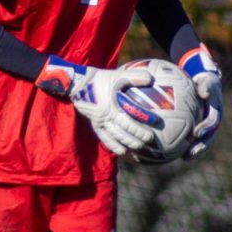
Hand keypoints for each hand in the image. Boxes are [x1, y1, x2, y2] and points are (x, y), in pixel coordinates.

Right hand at [37, 56, 155, 154]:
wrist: (80, 84)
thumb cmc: (100, 80)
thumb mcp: (117, 76)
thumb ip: (134, 77)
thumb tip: (151, 78)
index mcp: (110, 108)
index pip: (127, 124)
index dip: (139, 131)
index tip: (151, 135)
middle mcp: (105, 119)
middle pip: (122, 135)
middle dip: (135, 142)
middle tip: (147, 144)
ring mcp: (99, 124)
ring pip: (113, 140)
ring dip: (125, 148)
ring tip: (137, 155)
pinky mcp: (96, 126)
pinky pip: (105, 139)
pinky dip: (114, 147)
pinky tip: (122, 152)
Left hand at [179, 45, 221, 159]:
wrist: (206, 86)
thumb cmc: (204, 81)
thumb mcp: (206, 80)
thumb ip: (206, 85)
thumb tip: (204, 91)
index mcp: (216, 111)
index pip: (212, 122)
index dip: (206, 129)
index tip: (196, 134)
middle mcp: (213, 122)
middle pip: (209, 138)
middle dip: (201, 147)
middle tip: (190, 154)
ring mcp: (207, 127)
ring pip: (202, 142)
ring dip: (195, 151)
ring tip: (184, 157)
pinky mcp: (200, 130)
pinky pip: (193, 139)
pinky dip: (185, 146)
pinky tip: (173, 152)